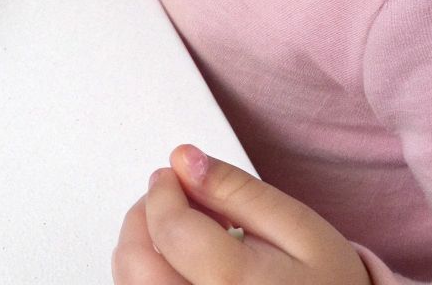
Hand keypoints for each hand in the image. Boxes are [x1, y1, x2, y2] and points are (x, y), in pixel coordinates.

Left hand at [112, 145, 370, 284]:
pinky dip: (149, 277)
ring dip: (140, 249)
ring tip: (177, 233)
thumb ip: (239, 191)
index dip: (163, 191)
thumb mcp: (300, 229)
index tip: (172, 176)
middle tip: (167, 198)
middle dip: (142, 218)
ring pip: (131, 284)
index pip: (169, 228)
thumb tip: (184, 159)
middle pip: (136, 262)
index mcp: (235, 284)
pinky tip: (179, 266)